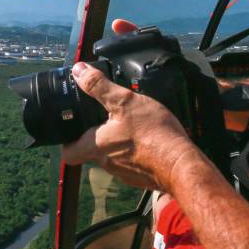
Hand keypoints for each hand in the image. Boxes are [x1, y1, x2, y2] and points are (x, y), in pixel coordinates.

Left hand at [60, 19, 199, 190]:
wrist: (182, 165)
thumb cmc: (153, 134)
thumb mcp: (124, 101)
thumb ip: (99, 86)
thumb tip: (78, 71)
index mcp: (96, 147)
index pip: (69, 153)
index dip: (67, 141)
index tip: (73, 127)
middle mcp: (107, 164)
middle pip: (92, 151)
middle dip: (98, 135)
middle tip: (107, 116)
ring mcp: (125, 173)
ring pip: (113, 156)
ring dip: (119, 141)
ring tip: (132, 123)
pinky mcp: (142, 176)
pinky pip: (133, 162)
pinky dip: (137, 150)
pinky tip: (149, 138)